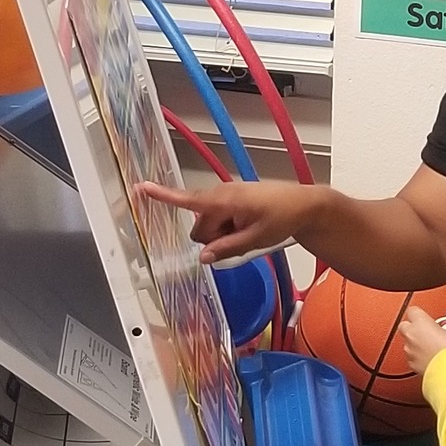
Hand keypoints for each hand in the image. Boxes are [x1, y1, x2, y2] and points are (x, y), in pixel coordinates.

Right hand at [135, 179, 323, 263]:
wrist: (305, 205)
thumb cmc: (282, 218)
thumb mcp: (255, 239)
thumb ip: (227, 248)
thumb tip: (202, 258)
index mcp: (224, 201)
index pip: (187, 200)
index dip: (162, 196)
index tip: (140, 187)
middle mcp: (221, 194)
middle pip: (200, 226)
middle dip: (212, 238)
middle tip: (241, 239)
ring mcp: (227, 195)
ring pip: (209, 224)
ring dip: (222, 234)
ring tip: (248, 233)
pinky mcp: (233, 199)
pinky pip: (220, 218)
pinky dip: (228, 227)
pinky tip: (246, 229)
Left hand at [396, 307, 445, 375]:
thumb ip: (443, 329)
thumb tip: (445, 331)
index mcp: (421, 321)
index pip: (412, 310)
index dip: (419, 314)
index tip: (425, 318)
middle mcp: (411, 334)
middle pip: (404, 325)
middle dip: (413, 328)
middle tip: (425, 332)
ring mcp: (409, 349)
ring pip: (407, 342)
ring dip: (416, 343)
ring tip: (430, 347)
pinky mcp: (411, 363)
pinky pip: (411, 356)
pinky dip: (418, 356)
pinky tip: (429, 358)